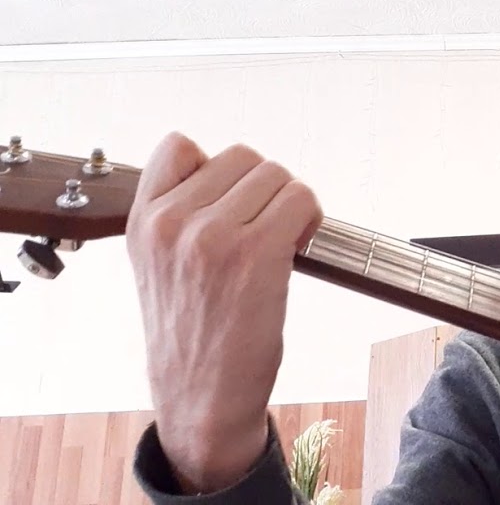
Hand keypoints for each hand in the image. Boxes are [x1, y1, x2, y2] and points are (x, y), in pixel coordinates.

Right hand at [127, 132, 321, 492]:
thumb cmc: (192, 335)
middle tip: (263, 230)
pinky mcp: (256, 252)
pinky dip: (310, 217)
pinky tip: (299, 246)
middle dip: (262, 190)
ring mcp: (213, 235)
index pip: (178, 146)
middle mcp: (172, 223)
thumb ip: (179, 215)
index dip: (217, 170)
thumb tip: (230, 173)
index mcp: (142, 222)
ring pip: (276, 175)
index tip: (230, 203)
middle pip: (243, 157)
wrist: (201, 399)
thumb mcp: (159, 266)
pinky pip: (301, 199)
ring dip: (289, 204)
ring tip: (279, 242)